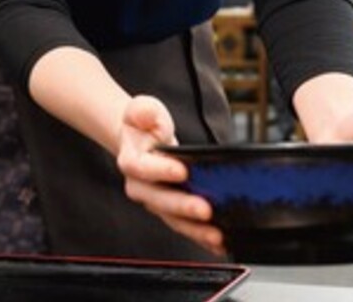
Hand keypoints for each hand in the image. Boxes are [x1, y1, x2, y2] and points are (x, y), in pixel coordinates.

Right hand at [115, 95, 224, 255]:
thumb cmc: (145, 126)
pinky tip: (221, 242)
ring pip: (174, 220)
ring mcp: (157, 203)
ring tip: (217, 234)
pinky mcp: (172, 212)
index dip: (161, 170)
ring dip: (195, 230)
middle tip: (206, 209)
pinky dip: (202, 237)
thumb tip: (146, 115)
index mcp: (132, 161)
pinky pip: (186, 227)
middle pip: (159, 201)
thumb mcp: (142, 110)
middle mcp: (142, 187)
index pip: (142, 168)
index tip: (182, 170)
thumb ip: (143, 111)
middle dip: (183, 207)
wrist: (141, 141)